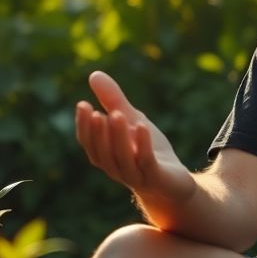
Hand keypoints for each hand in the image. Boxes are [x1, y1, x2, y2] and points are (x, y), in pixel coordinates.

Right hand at [75, 71, 195, 204]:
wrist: (174, 183)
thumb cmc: (149, 150)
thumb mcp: (132, 120)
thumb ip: (114, 101)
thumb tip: (93, 74)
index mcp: (107, 156)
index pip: (89, 144)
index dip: (84, 126)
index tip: (82, 104)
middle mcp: (117, 168)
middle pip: (102, 153)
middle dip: (97, 133)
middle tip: (94, 111)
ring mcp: (137, 175)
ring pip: (121, 159)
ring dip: (117, 137)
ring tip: (116, 115)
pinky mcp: (156, 177)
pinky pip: (147, 162)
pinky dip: (143, 145)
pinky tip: (142, 126)